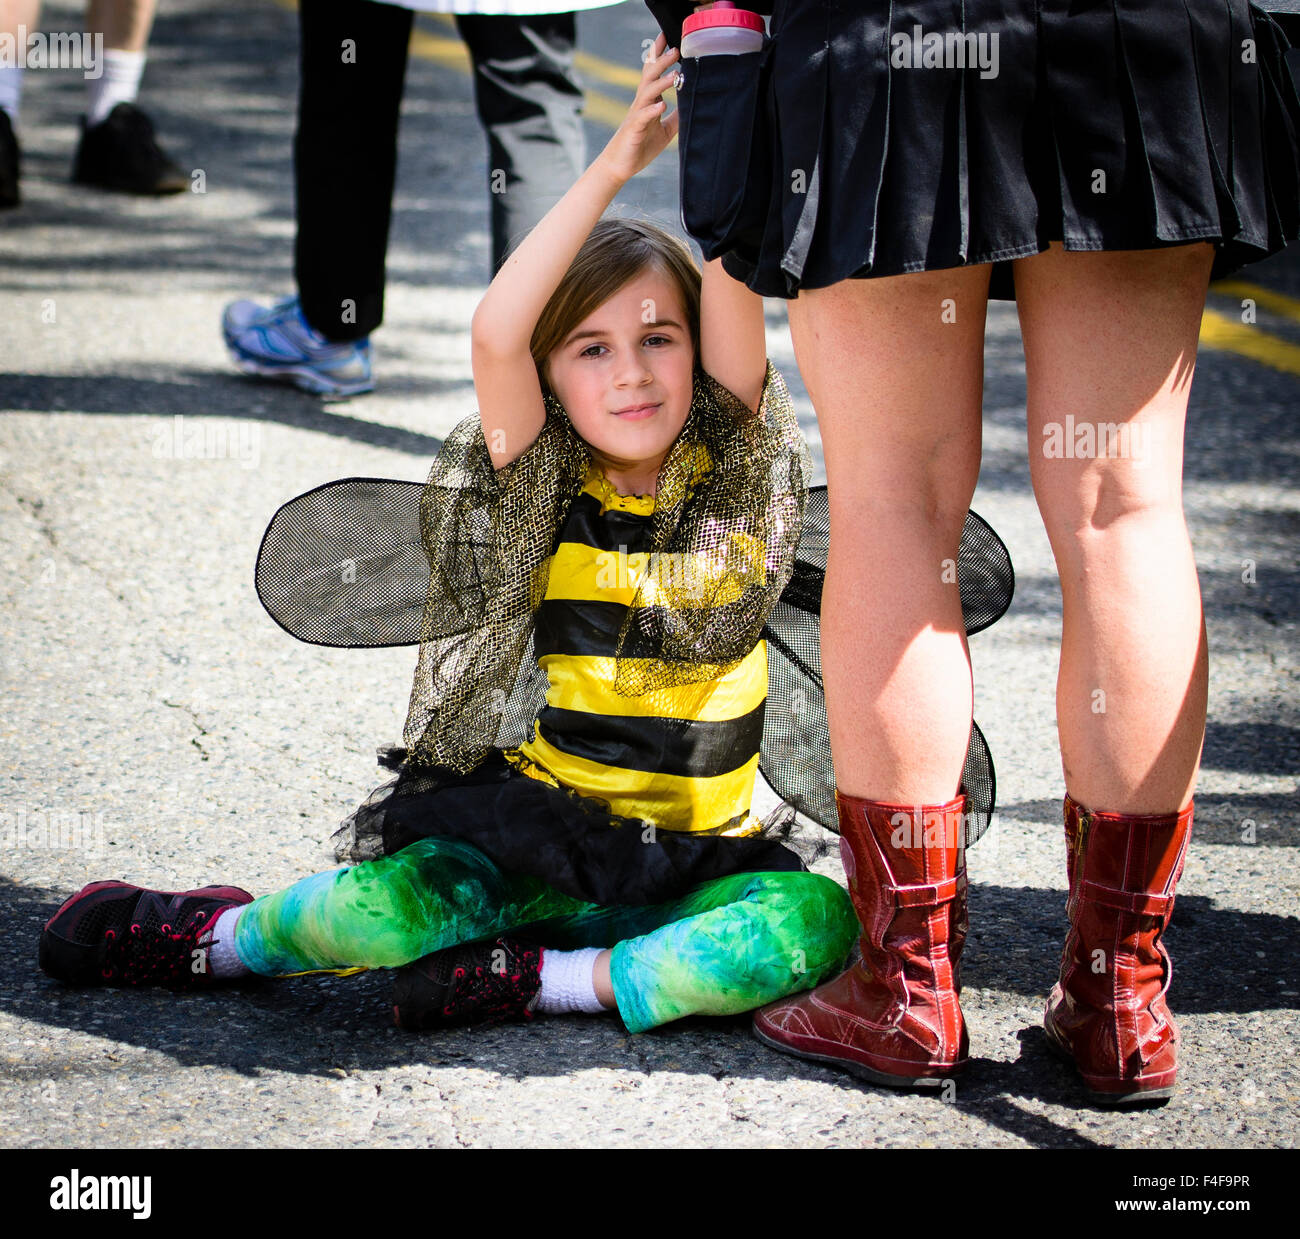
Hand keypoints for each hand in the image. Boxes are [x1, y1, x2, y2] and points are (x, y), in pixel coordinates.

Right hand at [596, 33, 680, 184]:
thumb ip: (676, 117)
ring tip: (675, 74)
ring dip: (661, 83)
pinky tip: (662, 106)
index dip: (658, 55)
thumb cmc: (641, 146)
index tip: (668, 37)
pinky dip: (652, 111)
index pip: (653, 73)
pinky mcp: (633, 129)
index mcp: (648, 102)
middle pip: (650, 76)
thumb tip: (693, 104)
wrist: (621, 165)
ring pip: (647, 93)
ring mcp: (636, 115)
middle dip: (661, 61)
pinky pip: (642, 117)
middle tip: (676, 48)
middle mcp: (641, 104)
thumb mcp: (665, 130)